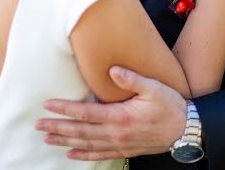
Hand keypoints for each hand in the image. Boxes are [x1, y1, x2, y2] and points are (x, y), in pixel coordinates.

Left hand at [36, 66, 186, 160]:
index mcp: (121, 116)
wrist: (186, 130)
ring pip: (87, 145)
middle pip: (81, 132)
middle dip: (58, 128)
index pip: (86, 113)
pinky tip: (71, 154)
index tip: (48, 106)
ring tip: (48, 139)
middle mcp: (117, 133)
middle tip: (38, 126)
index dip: (65, 109)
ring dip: (65, 141)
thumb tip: (112, 69)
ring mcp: (120, 144)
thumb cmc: (170, 106)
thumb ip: (131, 79)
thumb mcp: (153, 87)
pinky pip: (100, 155)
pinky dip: (84, 155)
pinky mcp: (125, 150)